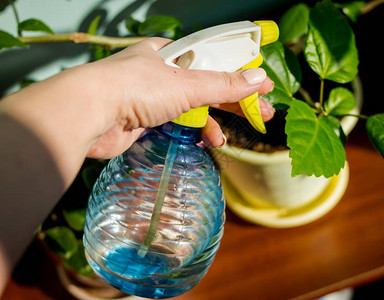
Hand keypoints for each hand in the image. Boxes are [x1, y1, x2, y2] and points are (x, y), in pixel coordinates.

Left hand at [85, 37, 274, 157]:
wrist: (88, 114)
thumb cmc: (133, 88)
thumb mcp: (187, 84)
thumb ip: (224, 84)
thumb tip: (258, 79)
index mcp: (170, 54)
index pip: (213, 61)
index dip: (239, 75)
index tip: (262, 87)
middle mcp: (160, 73)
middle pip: (206, 86)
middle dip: (234, 102)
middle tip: (262, 115)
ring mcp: (151, 98)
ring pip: (191, 108)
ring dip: (213, 122)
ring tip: (227, 138)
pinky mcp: (144, 120)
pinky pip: (176, 125)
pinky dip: (192, 133)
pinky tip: (205, 142)